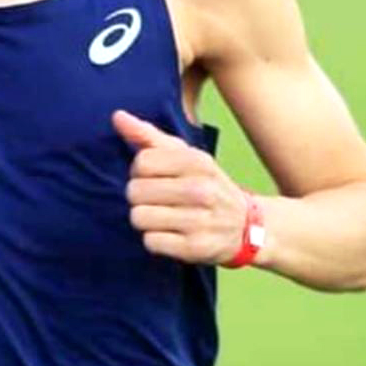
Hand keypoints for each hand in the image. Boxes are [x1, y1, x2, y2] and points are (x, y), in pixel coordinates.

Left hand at [112, 108, 247, 264]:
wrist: (248, 227)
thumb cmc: (206, 186)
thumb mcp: (186, 156)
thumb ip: (149, 136)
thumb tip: (117, 116)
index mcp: (197, 162)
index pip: (141, 163)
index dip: (139, 172)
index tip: (154, 178)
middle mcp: (201, 190)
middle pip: (135, 192)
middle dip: (140, 198)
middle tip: (158, 201)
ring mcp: (200, 220)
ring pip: (139, 218)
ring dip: (145, 220)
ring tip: (163, 218)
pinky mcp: (195, 248)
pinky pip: (151, 242)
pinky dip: (155, 240)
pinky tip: (171, 235)